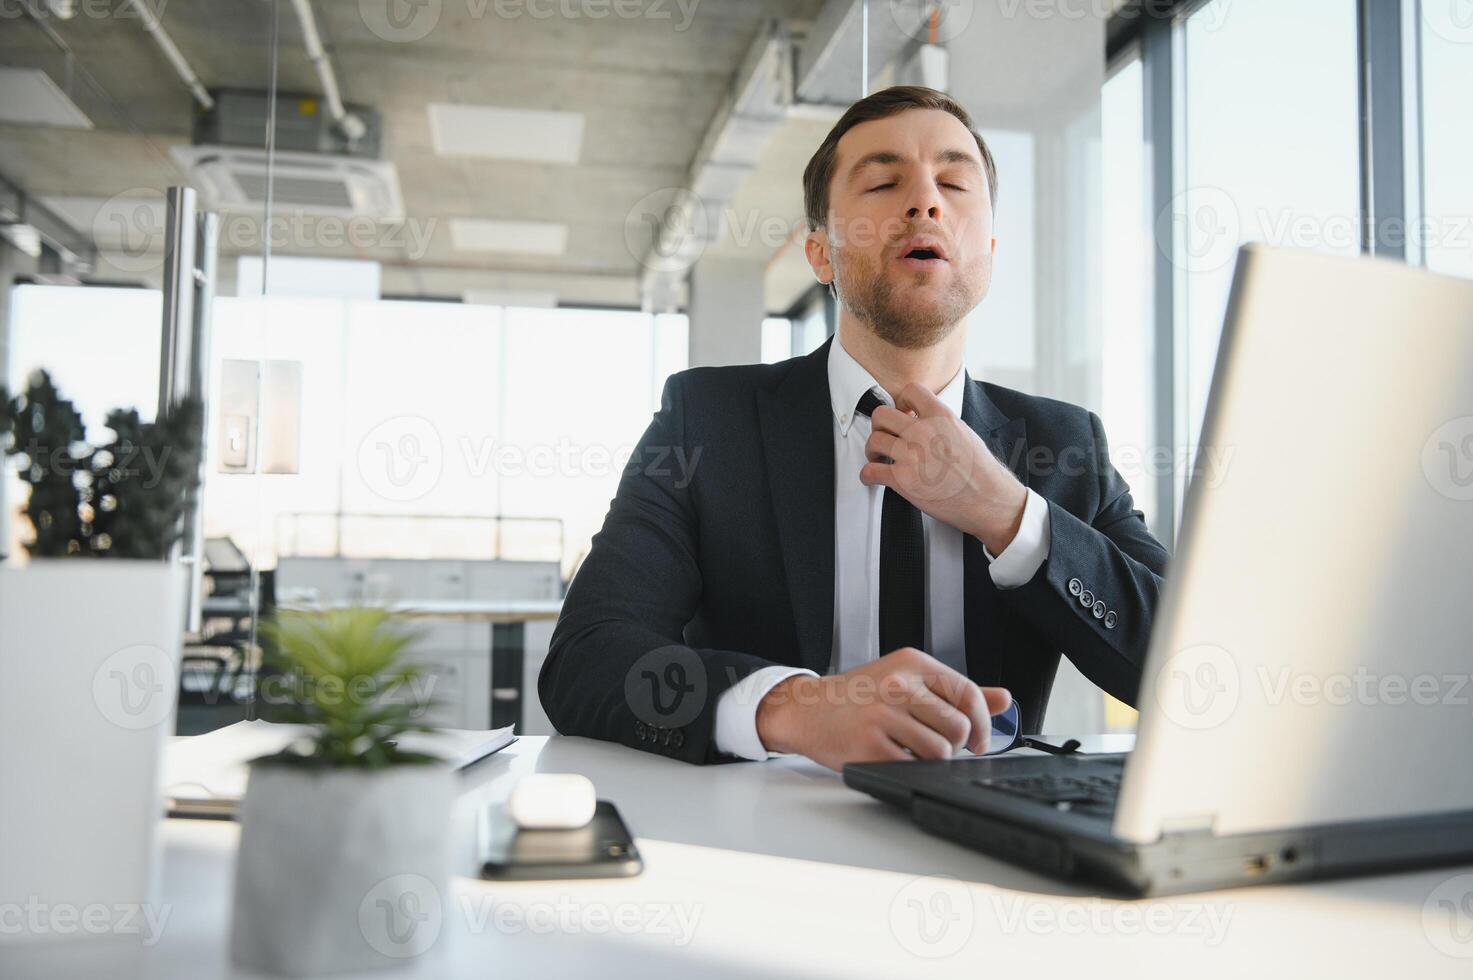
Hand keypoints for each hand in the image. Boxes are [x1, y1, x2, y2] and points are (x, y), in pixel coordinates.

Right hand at [755, 647, 1012, 770]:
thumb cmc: (859, 697)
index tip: (979, 739)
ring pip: (940, 750)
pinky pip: (914, 767)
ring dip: (936, 759)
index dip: (982, 723)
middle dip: (958, 745)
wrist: (809, 710)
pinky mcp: (870, 745)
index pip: (967, 693)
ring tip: (917, 752)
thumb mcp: (907, 680)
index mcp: (912, 664)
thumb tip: (1003, 699)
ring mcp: (883, 715)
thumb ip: (955, 691)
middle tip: (943, 747)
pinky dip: (913, 769)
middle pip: (959, 726)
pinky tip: (898, 757)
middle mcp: (898, 685)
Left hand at [860, 382, 1027, 554]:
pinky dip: (867, 475)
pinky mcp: (903, 479)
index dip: (901, 401)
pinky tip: (873, 477)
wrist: (987, 499)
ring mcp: (911, 455)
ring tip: (878, 457)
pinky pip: (870, 471)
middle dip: (879, 426)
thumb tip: (922, 420)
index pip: (909, 391)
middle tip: (884, 435)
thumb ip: (940, 422)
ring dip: (871, 450)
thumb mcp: (964, 432)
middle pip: (881, 415)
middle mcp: (923, 432)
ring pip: (873, 441)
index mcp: (940, 417)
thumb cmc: (981, 471)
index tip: (901, 413)